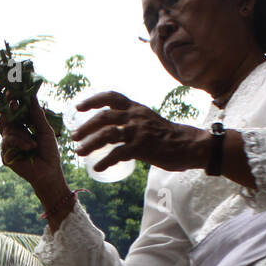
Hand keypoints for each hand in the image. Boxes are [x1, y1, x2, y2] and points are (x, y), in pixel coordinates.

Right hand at [0, 98, 68, 201]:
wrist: (49, 172)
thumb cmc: (49, 151)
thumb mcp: (45, 130)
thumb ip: (37, 114)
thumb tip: (32, 95)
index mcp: (22, 127)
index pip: (14, 112)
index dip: (11, 101)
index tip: (11, 90)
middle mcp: (13, 134)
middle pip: (5, 118)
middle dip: (9, 109)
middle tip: (12, 100)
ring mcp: (8, 144)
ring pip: (7, 129)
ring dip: (21, 134)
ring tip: (34, 143)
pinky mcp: (5, 154)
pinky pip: (8, 141)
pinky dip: (20, 142)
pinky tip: (30, 147)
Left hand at [73, 91, 207, 174]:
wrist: (191, 144)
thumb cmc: (171, 136)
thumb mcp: (150, 120)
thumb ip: (134, 122)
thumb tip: (118, 130)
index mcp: (137, 108)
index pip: (111, 97)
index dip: (93, 100)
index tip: (78, 107)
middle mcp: (135, 117)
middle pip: (103, 116)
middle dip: (85, 126)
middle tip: (74, 137)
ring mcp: (138, 132)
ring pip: (107, 134)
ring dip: (90, 144)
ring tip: (79, 152)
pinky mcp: (142, 148)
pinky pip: (118, 154)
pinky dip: (105, 161)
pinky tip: (98, 168)